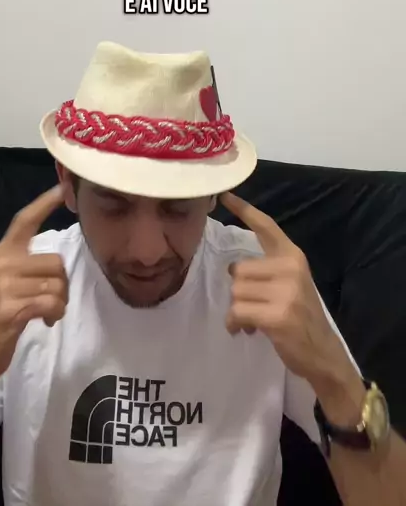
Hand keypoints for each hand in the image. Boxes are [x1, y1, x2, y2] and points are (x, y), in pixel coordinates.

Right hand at [0, 185, 67, 391]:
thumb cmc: (0, 315)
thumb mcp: (9, 282)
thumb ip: (29, 266)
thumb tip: (60, 263)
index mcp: (3, 253)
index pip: (25, 220)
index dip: (45, 202)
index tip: (63, 187)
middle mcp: (3, 263)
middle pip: (56, 262)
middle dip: (62, 285)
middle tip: (52, 301)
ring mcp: (4, 285)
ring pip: (57, 285)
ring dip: (60, 304)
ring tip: (46, 313)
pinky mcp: (10, 308)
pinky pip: (52, 303)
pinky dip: (55, 314)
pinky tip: (44, 321)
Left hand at [221, 192, 355, 393]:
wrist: (322, 354)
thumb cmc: (301, 318)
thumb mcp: (290, 284)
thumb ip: (266, 270)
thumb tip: (232, 270)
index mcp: (293, 256)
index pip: (266, 227)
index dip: (244, 210)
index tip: (225, 194)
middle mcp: (291, 267)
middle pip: (238, 270)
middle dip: (239, 292)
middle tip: (252, 307)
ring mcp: (286, 291)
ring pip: (235, 291)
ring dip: (236, 310)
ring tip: (251, 321)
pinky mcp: (278, 314)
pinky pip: (237, 312)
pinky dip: (235, 323)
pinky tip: (246, 331)